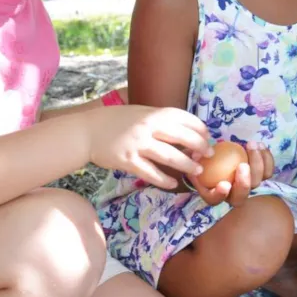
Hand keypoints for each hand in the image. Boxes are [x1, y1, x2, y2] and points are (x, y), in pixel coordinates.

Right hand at [85, 105, 211, 189]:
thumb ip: (161, 119)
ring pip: (170, 156)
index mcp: (154, 113)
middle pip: (183, 137)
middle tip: (209, 155)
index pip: (185, 118)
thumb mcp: (141, 112)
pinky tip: (173, 184)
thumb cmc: (117, 121)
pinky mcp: (128, 161)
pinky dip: (164, 180)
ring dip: (187, 165)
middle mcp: (148, 127)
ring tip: (197, 171)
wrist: (88, 131)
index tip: (208, 137)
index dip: (200, 128)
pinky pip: (150, 173)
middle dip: (200, 147)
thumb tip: (187, 129)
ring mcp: (138, 144)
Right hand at [188, 141, 274, 206]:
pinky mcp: (261, 176)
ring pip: (257, 182)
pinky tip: (260, 145)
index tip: (224, 184)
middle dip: (244, 183)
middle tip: (242, 165)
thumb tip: (196, 155)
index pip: (215, 199)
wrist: (219, 155)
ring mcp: (248, 186)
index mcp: (214, 194)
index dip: (220, 194)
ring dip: (257, 164)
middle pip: (241, 196)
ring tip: (252, 145)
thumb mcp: (196, 158)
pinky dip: (266, 158)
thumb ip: (195, 158)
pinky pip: (268, 171)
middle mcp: (233, 195)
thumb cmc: (204, 159)